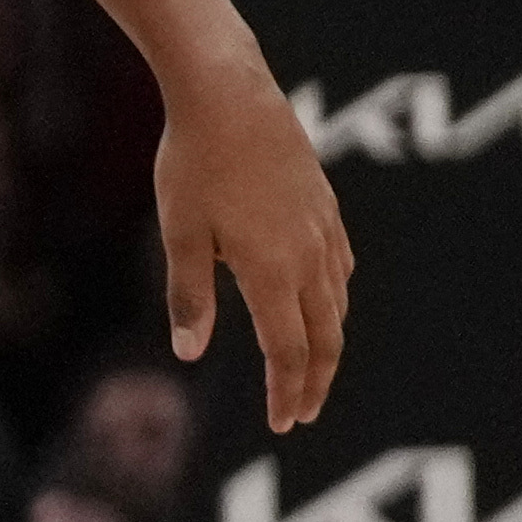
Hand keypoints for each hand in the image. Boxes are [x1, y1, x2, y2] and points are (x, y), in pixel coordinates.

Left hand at [149, 69, 350, 429]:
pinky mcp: (326, 206)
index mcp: (272, 270)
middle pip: (324, 336)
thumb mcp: (181, 234)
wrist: (230, 96)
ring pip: (337, 303)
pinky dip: (335, 299)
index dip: (286, 392)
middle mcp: (308, 255)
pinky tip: (324, 303)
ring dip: (327, 343)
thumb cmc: (194, 164)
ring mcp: (323, 229)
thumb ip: (189, 297)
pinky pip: (341, 266)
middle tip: (301, 413)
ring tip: (310, 370)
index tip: (282, 424)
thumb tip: (190, 353)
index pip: (287, 351)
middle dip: (314, 380)